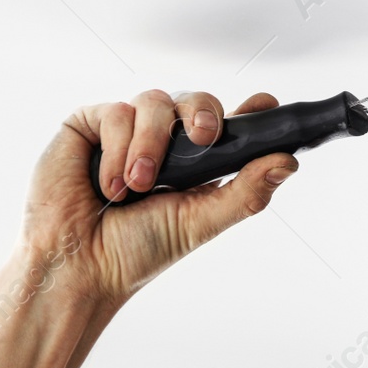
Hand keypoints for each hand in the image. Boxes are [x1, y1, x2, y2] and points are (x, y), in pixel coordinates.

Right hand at [20, 89, 297, 311]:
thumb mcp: (200, 221)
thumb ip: (245, 192)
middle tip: (204, 137)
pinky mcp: (90, 126)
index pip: (230, 122)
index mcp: (198, 160)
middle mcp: (166, 140)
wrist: (78, 267)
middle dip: (203, 113)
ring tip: (140, 186)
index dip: (251, 110)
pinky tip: (110, 185)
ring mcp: (129, 130)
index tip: (266, 105)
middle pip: (198, 100)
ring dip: (151, 144)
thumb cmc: (135, 249)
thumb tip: (288, 162)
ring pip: (156, 101)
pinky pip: (117, 112)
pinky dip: (117, 149)